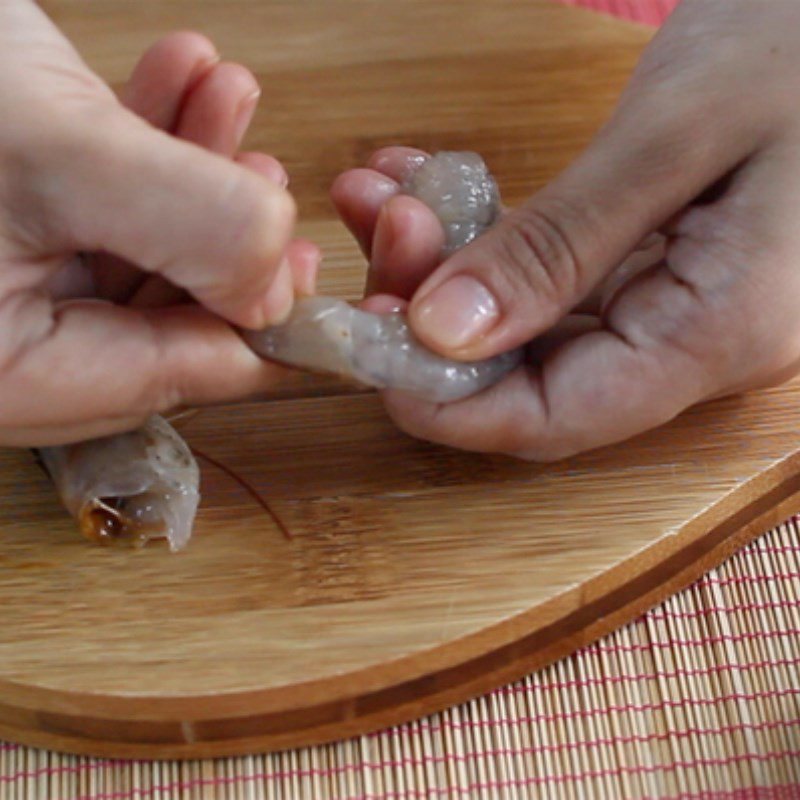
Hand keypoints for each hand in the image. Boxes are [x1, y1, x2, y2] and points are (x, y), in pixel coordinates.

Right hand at [0, 1, 317, 445]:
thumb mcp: (50, 155)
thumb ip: (186, 223)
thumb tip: (277, 285)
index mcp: (10, 376)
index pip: (184, 375)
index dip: (264, 326)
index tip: (313, 268)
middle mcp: (11, 349)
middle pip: (171, 315)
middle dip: (228, 238)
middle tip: (267, 173)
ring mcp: (9, 287)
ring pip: (145, 254)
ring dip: (198, 174)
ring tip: (224, 94)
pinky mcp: (11, 226)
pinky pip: (104, 207)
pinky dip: (149, 146)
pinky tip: (183, 77)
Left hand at [333, 0, 799, 459]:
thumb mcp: (675, 134)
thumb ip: (558, 245)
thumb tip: (440, 333)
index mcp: (717, 334)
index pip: (555, 419)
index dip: (446, 401)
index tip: (367, 344)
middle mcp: (693, 347)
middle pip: (529, 375)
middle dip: (431, 312)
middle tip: (380, 222)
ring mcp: (673, 311)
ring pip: (527, 327)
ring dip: (445, 264)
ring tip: (386, 189)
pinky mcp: (652, 271)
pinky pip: (549, 281)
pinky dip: (486, 238)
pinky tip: (433, 184)